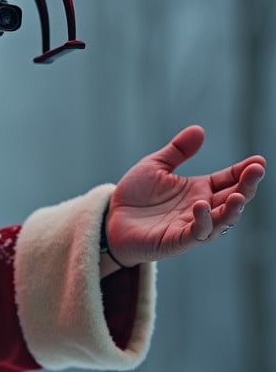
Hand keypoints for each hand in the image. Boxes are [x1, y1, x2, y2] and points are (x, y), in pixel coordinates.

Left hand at [104, 125, 265, 268]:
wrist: (112, 217)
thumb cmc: (136, 194)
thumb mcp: (156, 166)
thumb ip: (177, 151)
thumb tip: (199, 130)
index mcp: (200, 190)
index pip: (229, 180)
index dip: (244, 171)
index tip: (259, 161)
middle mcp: (201, 208)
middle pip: (232, 199)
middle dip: (246, 186)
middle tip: (256, 171)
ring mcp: (190, 226)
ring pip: (220, 221)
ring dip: (232, 210)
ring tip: (238, 195)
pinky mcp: (176, 241)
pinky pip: (194, 234)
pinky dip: (202, 222)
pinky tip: (202, 207)